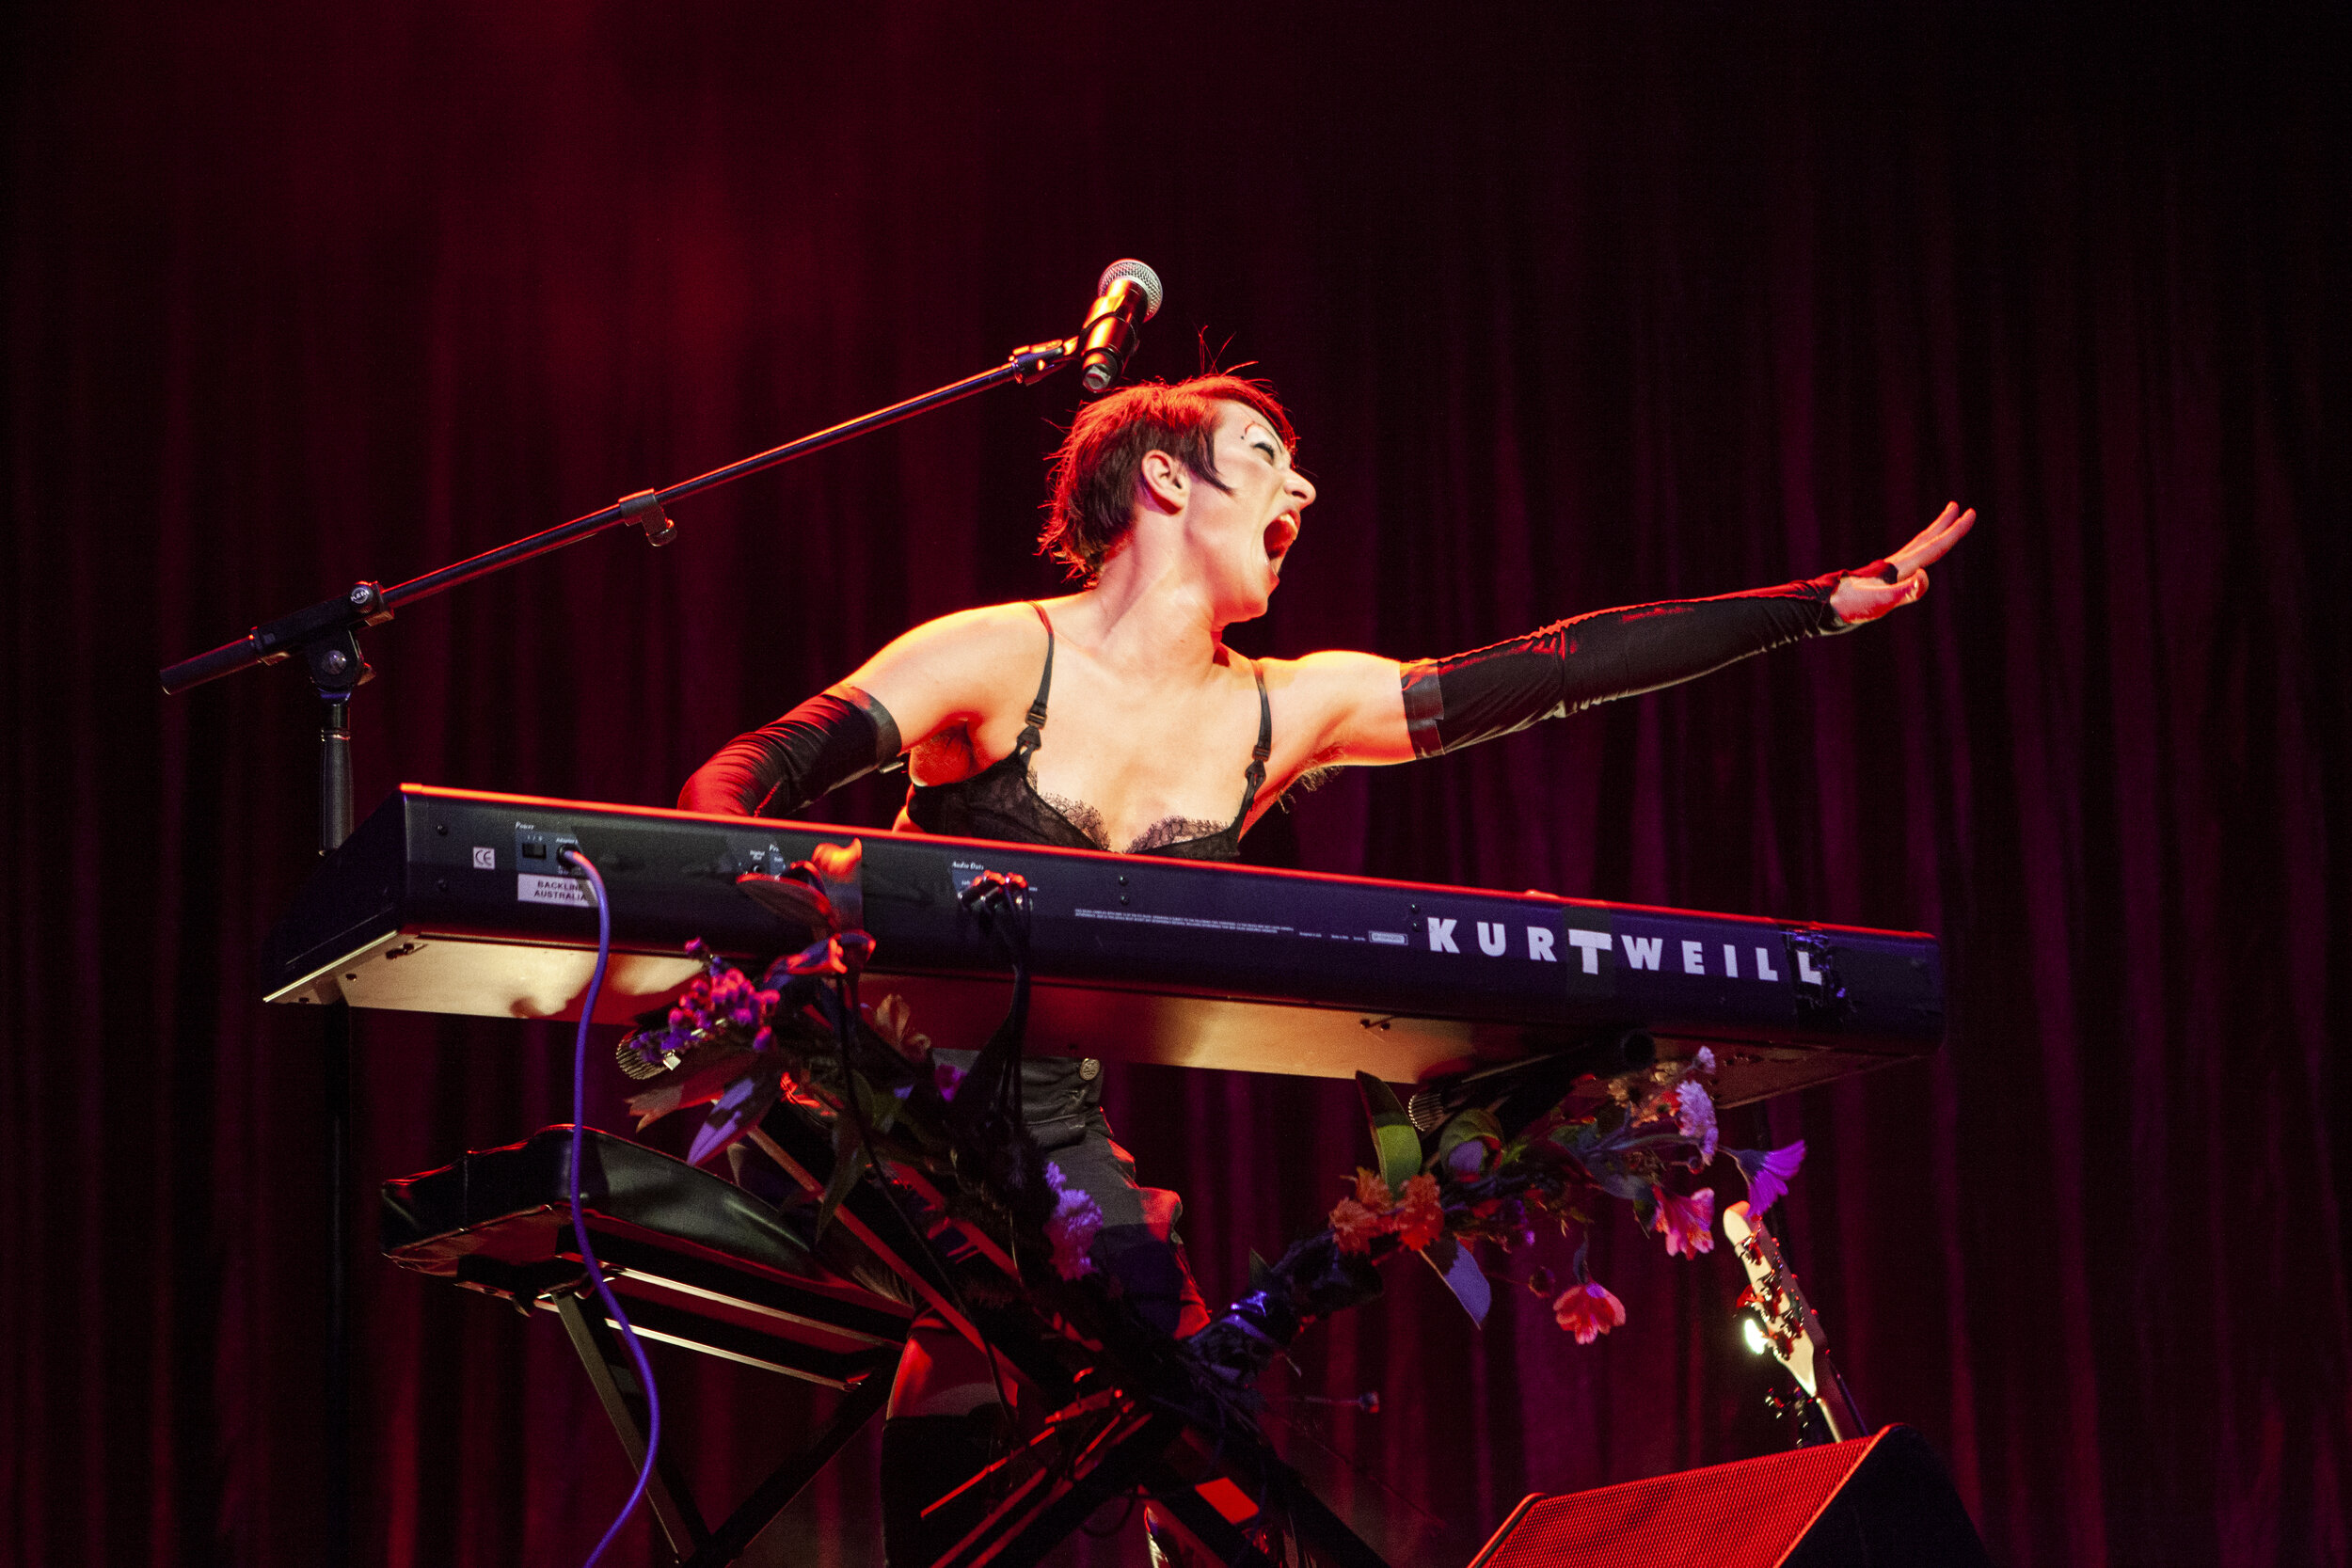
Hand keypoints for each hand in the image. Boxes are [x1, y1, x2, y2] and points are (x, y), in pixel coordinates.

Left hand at [1828, 502, 1974, 623]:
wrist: (1824, 607)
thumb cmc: (1852, 607)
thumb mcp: (1880, 603)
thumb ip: (1904, 592)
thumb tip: (1924, 577)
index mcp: (1900, 568)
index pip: (1934, 547)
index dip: (1953, 532)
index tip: (1969, 513)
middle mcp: (1896, 565)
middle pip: (1925, 540)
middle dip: (1944, 525)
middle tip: (1960, 507)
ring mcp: (1887, 570)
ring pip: (1916, 547)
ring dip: (1932, 534)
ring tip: (1943, 524)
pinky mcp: (1880, 578)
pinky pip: (1907, 559)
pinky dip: (1918, 551)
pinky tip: (1916, 557)